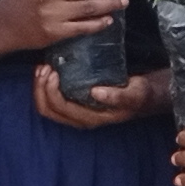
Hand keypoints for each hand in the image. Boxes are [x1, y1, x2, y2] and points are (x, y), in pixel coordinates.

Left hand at [31, 63, 163, 130]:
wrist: (144, 96)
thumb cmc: (140, 95)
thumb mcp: (135, 93)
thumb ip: (118, 95)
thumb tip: (96, 93)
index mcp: (91, 118)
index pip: (61, 109)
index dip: (51, 91)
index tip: (54, 71)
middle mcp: (80, 119)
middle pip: (48, 110)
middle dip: (40, 88)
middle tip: (44, 67)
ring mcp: (76, 112)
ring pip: (47, 106)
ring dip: (40, 87)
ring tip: (43, 67)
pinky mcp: (75, 103)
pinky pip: (52, 99)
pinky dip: (45, 86)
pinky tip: (49, 69)